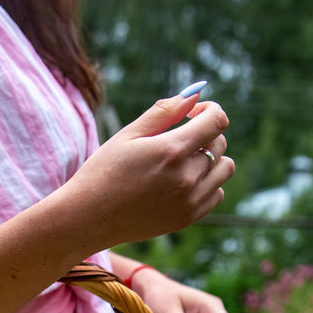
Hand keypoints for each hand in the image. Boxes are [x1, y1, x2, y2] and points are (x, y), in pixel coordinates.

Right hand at [60, 91, 234, 252]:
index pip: (217, 121)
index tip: (193, 113)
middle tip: (178, 137)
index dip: (209, 110)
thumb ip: (164, 111)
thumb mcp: (128, 135)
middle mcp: (186, 178)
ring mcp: (189, 201)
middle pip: (220, 144)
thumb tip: (194, 94)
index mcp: (171, 151)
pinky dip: (207, 183)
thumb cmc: (102, 171)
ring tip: (185, 160)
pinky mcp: (187, 219)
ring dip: (211, 158)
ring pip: (224, 169)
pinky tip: (183, 181)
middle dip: (205, 133)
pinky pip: (216, 194)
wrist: (88, 218)